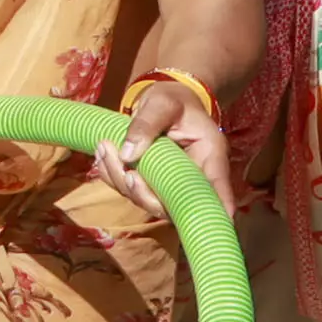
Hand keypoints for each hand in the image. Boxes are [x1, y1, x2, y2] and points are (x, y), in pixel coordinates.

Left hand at [98, 77, 230, 218]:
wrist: (163, 99)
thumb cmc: (172, 99)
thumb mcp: (162, 102)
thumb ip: (146, 124)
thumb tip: (127, 155)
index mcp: (208, 155)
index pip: (218, 187)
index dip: (218, 208)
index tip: (218, 223)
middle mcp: (193, 176)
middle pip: (174, 205)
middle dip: (143, 193)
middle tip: (122, 166)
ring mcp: (170, 183)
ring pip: (147, 200)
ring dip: (120, 180)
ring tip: (104, 147)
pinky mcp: (150, 182)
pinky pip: (130, 190)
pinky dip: (112, 176)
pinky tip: (102, 154)